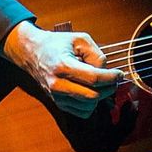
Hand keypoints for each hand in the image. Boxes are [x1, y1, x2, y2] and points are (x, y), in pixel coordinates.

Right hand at [2, 22, 122, 116]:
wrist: (32, 52)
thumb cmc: (56, 44)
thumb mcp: (79, 39)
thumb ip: (96, 53)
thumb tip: (106, 70)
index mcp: (63, 66)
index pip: (94, 79)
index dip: (111, 78)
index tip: (120, 73)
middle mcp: (58, 84)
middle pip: (93, 96)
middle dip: (109, 88)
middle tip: (114, 79)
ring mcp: (57, 96)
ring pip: (88, 106)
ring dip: (100, 97)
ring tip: (101, 83)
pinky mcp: (58, 103)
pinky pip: (82, 112)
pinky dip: (91, 104)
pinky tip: (91, 90)